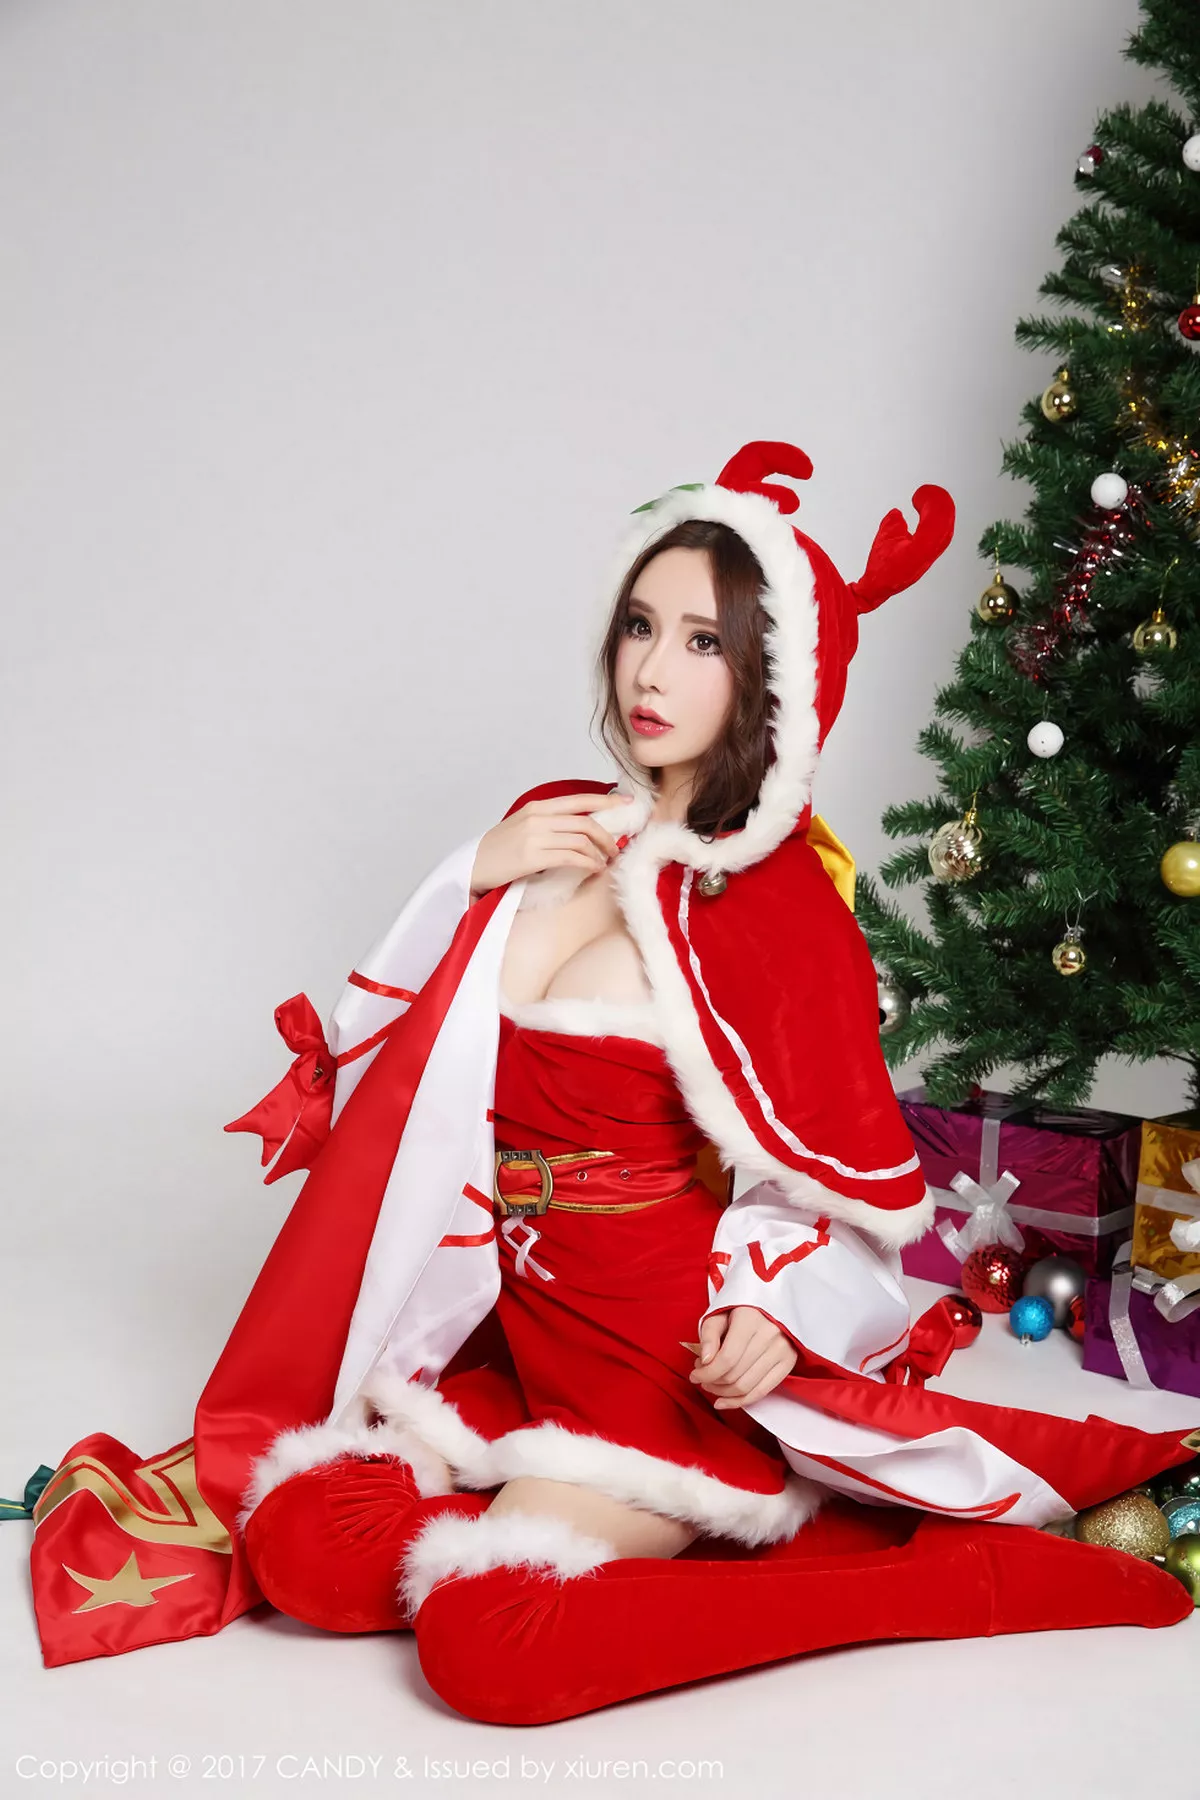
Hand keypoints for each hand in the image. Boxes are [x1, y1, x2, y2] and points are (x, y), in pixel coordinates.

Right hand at [469, 790, 626, 898]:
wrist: (473, 865)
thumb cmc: (499, 849)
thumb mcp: (523, 826)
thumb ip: (548, 823)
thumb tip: (579, 828)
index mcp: (537, 808)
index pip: (579, 800)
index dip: (606, 800)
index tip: (626, 802)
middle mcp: (538, 818)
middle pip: (586, 822)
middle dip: (607, 836)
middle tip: (615, 849)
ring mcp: (536, 836)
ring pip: (582, 840)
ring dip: (599, 853)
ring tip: (604, 862)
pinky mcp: (533, 857)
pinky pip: (572, 857)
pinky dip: (588, 863)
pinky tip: (593, 869)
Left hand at [687, 1307, 797, 1409]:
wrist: (772, 1302)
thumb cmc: (741, 1309)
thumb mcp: (719, 1313)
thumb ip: (709, 1335)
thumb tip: (705, 1361)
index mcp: (750, 1319)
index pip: (727, 1359)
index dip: (706, 1373)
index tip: (694, 1375)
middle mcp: (770, 1335)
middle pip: (735, 1375)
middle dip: (712, 1382)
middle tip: (701, 1377)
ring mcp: (782, 1350)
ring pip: (747, 1386)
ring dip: (723, 1393)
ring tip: (712, 1385)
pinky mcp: (788, 1362)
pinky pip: (762, 1391)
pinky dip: (740, 1401)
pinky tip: (724, 1401)